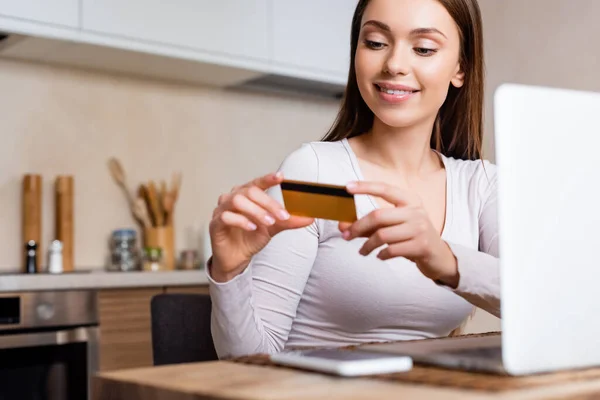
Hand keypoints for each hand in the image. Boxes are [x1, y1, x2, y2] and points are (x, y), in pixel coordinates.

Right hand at [209, 172, 313, 281]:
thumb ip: (288, 221)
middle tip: (282, 215)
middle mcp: (233, 198)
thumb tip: (310, 218)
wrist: (236, 258)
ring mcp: (222, 209)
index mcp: (246, 195)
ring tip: (268, 222)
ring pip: (237, 201)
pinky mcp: (215, 223)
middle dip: (268, 203)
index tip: (281, 177)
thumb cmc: (251, 237)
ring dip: (256, 211)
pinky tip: (252, 228)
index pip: (257, 183)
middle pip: (249, 191)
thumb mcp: (273, 228)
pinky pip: (226, 216)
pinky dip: (241, 221)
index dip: (268, 178)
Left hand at [339, 181, 458, 286]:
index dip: (365, 187)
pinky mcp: (421, 246)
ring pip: (383, 235)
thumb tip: (343, 226)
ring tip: (362, 251)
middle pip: (378, 215)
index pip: (385, 189)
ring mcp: (420, 228)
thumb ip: (370, 226)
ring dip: (367, 245)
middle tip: (346, 236)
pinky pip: (392, 250)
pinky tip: (380, 256)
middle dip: (358, 227)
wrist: (439, 257)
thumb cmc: (412, 238)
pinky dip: (381, 254)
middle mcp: (416, 211)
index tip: (347, 187)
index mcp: (410, 201)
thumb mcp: (394, 227)